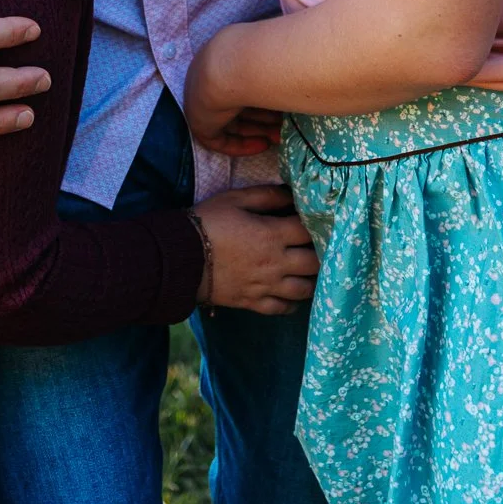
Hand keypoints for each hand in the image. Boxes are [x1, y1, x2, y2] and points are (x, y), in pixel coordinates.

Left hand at [183, 35, 279, 155]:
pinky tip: (263, 144)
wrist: (228, 67)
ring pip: (232, 123)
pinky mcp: (199, 124)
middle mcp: (209, 80)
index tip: (283, 104)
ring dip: (258, 131)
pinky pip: (221, 140)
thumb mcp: (267, 63)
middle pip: (239, 106)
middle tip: (284, 126)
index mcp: (223, 61)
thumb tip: (290, 82)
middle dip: (264, 118)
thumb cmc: (253, 56)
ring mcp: (201, 101)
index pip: (243, 85)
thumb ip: (274, 74)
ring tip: (280, 137)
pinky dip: (242, 145)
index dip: (264, 98)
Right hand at [194, 186, 315, 313]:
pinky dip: (292, 303)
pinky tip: (292, 293)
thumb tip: (290, 194)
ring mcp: (266, 286)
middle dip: (322, 253)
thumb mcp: (235, 199)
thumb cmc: (207, 223)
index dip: (317, 223)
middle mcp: (275, 263)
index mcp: (272, 235)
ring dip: (312, 280)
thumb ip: (266, 195)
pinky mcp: (254, 303)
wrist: (180, 259)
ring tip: (310, 270)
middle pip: (314, 262)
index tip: (317, 219)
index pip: (308, 230)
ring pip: (304, 290)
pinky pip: (283, 309)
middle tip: (320, 245)